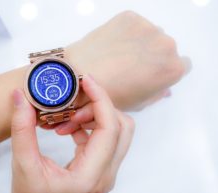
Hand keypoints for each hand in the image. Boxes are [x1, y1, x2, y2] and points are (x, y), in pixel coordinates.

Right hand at [11, 75, 133, 192]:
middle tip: (73, 103)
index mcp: (90, 175)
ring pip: (117, 132)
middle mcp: (105, 175)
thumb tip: (20, 97)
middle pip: (122, 127)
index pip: (110, 128)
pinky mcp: (100, 171)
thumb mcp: (22, 165)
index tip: (86, 81)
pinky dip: (90, 127)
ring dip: (94, 117)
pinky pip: (106, 140)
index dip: (100, 99)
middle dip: (99, 107)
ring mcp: (105, 174)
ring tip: (66, 119)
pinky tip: (68, 129)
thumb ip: (22, 130)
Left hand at [66, 11, 190, 109]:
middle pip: (166, 48)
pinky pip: (133, 24)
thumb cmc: (109, 94)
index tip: (153, 71)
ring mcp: (148, 28)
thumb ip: (157, 94)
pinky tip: (111, 45)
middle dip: (153, 55)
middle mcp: (166, 45)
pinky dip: (125, 33)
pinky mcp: (130, 17)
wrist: (80, 74)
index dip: (166, 69)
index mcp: (173, 69)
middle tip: (132, 64)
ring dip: (140, 42)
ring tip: (119, 55)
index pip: (182, 65)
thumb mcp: (137, 103)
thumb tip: (165, 88)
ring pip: (150, 34)